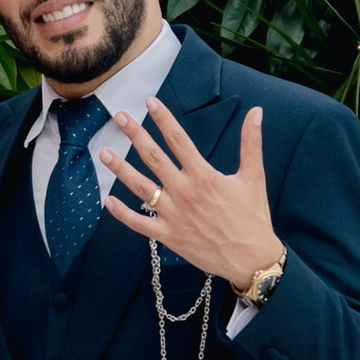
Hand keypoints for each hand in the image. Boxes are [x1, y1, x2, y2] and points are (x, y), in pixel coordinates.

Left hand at [98, 101, 280, 297]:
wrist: (251, 258)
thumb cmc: (253, 217)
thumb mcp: (254, 177)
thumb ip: (251, 143)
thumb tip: (256, 113)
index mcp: (204, 176)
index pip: (178, 140)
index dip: (163, 119)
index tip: (150, 102)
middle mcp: (185, 192)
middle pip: (154, 157)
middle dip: (135, 134)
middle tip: (120, 117)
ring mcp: (174, 215)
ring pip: (141, 187)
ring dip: (121, 169)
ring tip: (104, 153)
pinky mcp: (169, 236)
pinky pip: (140, 223)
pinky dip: (123, 214)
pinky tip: (108, 201)